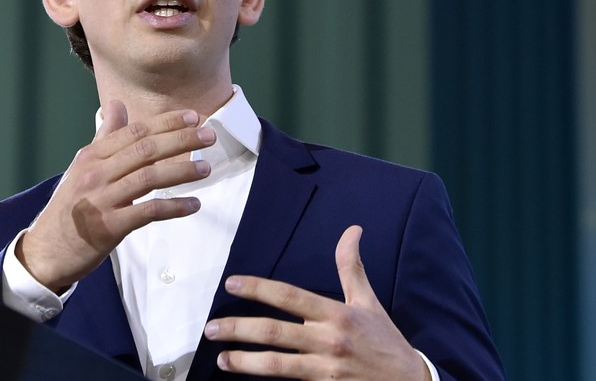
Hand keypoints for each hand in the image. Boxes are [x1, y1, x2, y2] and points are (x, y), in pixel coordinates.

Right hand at [17, 100, 215, 290]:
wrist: (46, 251)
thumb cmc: (70, 206)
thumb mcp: (83, 166)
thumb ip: (105, 136)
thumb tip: (117, 104)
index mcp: (92, 156)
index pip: (135, 131)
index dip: (167, 122)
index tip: (194, 117)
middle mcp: (96, 173)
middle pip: (145, 149)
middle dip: (180, 140)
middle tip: (209, 136)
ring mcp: (102, 200)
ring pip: (149, 177)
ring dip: (181, 171)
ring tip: (205, 168)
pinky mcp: (109, 227)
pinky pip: (147, 212)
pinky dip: (173, 207)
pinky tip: (193, 205)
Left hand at [203, 225, 428, 379]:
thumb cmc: (385, 340)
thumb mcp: (369, 301)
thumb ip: (352, 267)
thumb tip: (352, 230)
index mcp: (337, 314)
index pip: (290, 296)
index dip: (259, 288)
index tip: (232, 283)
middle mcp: (329, 341)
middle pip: (275, 333)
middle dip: (239, 330)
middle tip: (210, 329)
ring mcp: (326, 369)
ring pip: (277, 365)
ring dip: (245, 362)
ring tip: (222, 358)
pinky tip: (247, 378)